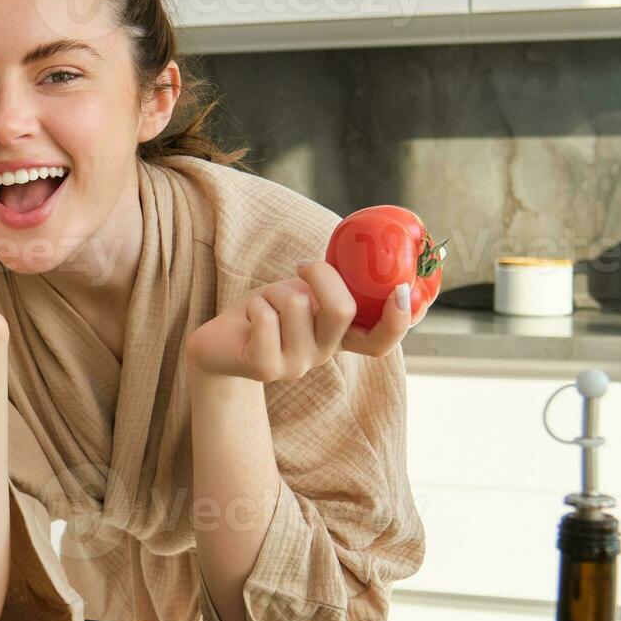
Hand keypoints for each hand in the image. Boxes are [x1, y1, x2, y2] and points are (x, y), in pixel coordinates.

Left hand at [186, 261, 423, 382]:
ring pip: (297, 304)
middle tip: (300, 268)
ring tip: (266, 304)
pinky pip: (267, 317)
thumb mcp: (303, 293)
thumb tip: (363, 253)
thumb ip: (331, 287)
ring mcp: (297, 365)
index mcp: (339, 338)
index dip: (398, 319)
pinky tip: (251, 318)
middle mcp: (325, 355)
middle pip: (341, 309)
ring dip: (274, 290)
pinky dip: (256, 304)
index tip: (402, 289)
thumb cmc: (266, 311)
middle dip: (319, 274)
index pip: (381, 341)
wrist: (218, 343)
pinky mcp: (267, 367)